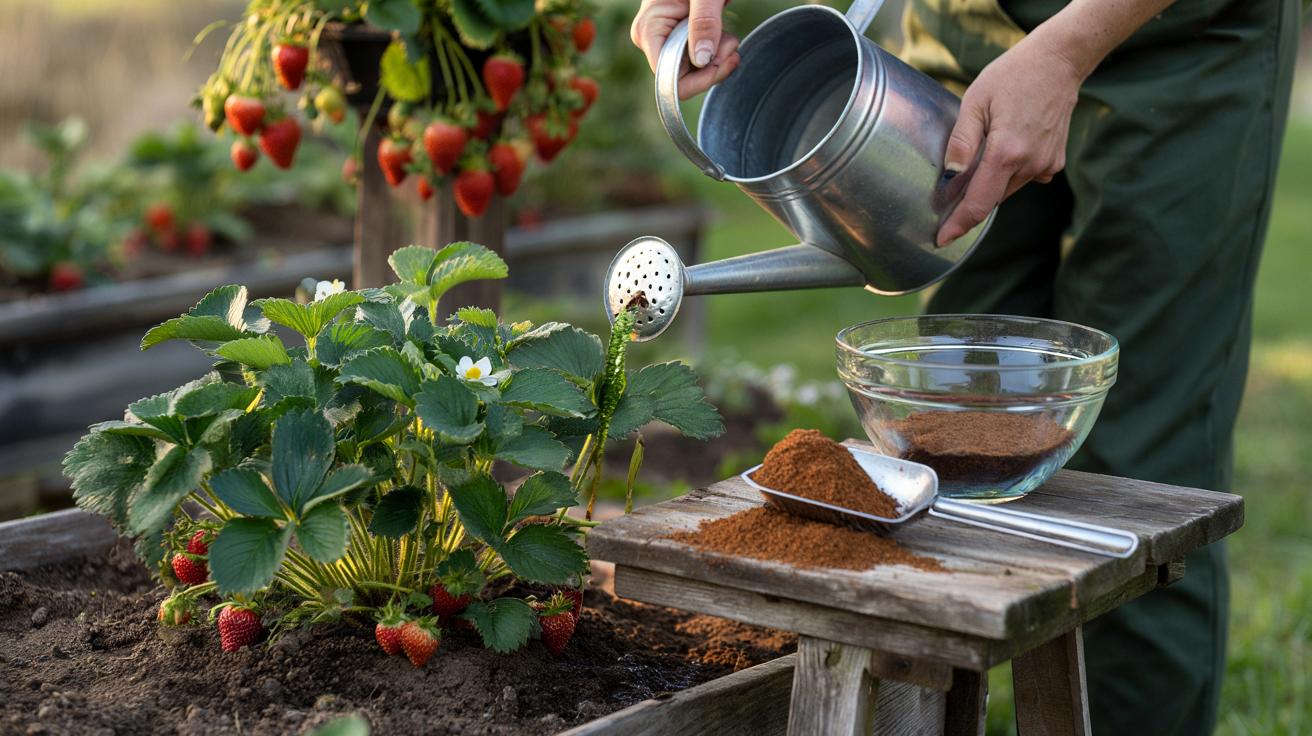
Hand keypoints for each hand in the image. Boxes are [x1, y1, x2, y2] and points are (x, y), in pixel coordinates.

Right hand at [631, 0, 740, 98]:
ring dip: (717, 59)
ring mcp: (664, 41)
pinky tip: (724, 38)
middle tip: (731, 43)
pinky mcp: (678, 41)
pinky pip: (697, 62)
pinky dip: (715, 54)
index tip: (724, 60)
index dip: (698, 78)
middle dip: (712, 67)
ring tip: (729, 36)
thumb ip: (704, 22)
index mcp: (648, 29)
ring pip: (692, 72)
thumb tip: (702, 59)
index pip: (667, 77)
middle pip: (681, 78)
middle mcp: (652, 39)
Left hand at [936, 34, 1084, 245]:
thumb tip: (949, 177)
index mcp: (1006, 152)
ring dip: (991, 182)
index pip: (978, 203)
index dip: (958, 225)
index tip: (942, 240)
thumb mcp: (975, 102)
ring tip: (984, 151)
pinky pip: (1024, 178)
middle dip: (970, 198)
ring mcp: (1046, 164)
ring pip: (1007, 189)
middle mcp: (1030, 164)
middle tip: (950, 190)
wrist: (1059, 62)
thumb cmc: (1013, 75)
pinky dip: (1010, 171)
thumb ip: (961, 142)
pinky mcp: (1055, 161)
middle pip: (991, 198)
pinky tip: (1008, 145)